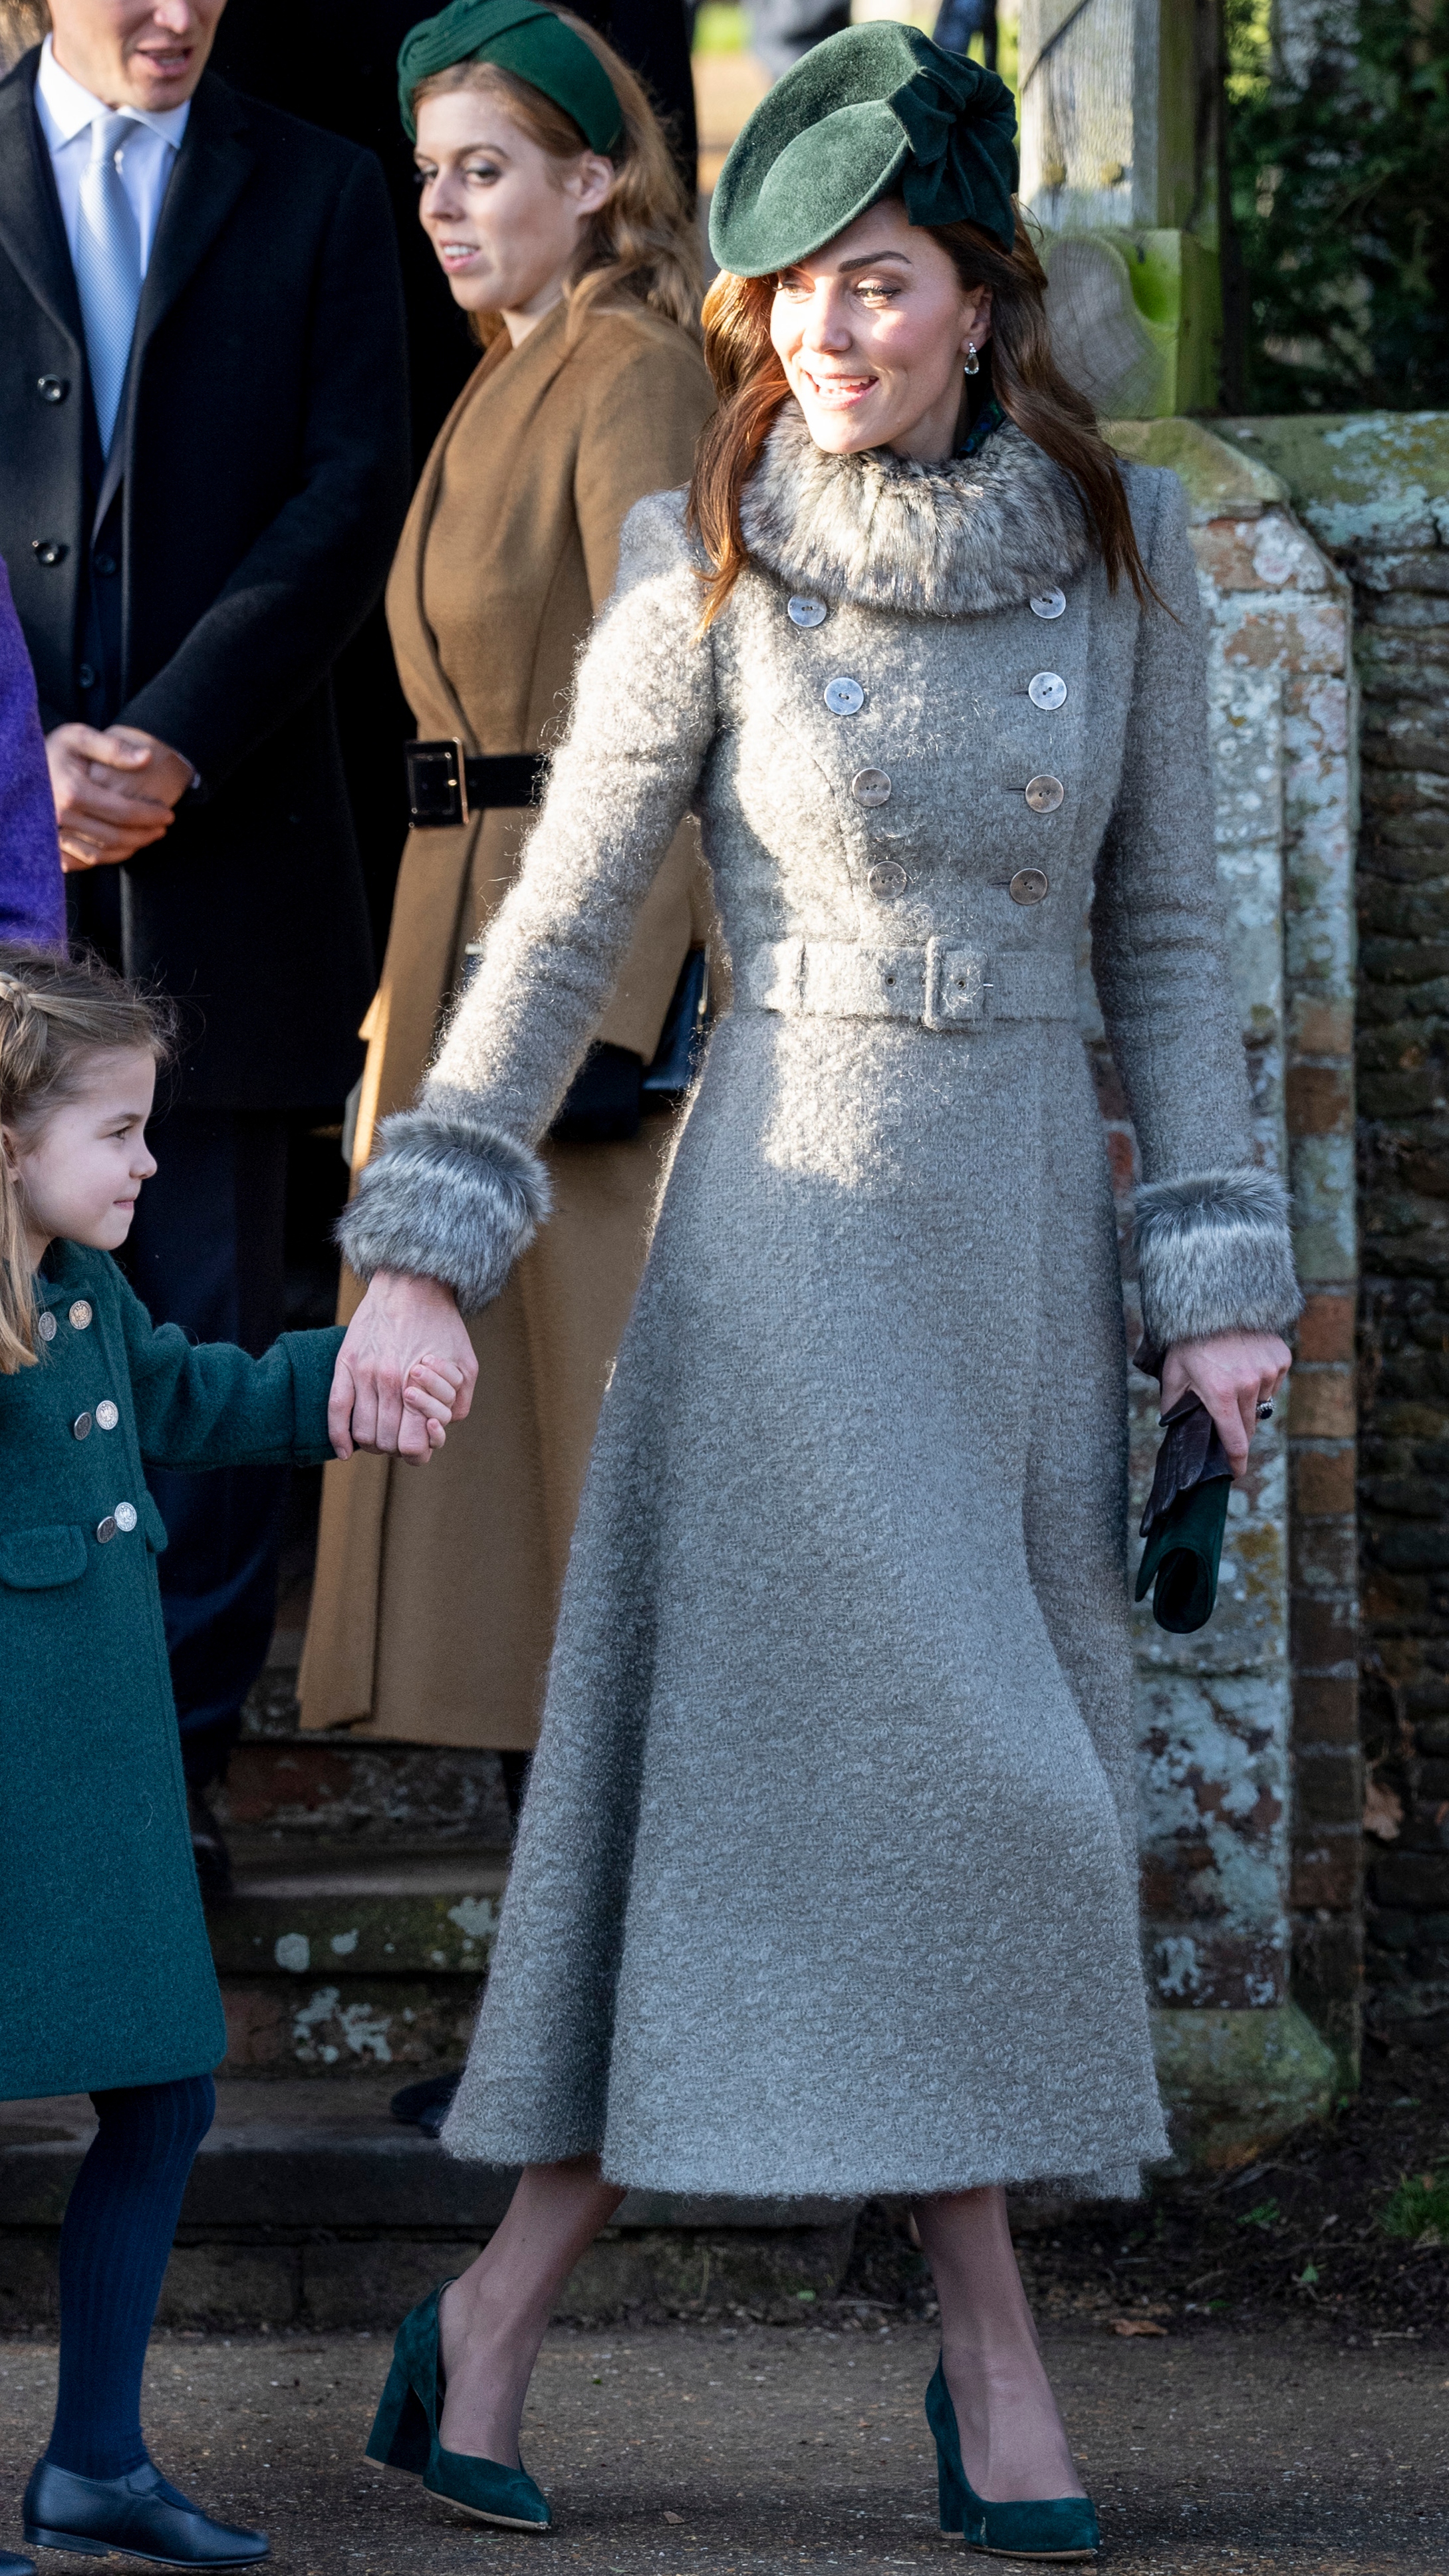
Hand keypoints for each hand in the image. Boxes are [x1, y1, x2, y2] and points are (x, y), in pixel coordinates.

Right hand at [47, 723, 193, 868]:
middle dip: (144, 835)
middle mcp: (61, 816)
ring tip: (147, 837)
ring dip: (129, 849)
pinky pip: (82, 860)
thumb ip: (113, 748)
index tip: (168, 815)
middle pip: (115, 837)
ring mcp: (53, 834)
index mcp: (72, 791)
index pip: (123, 812)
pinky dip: (107, 858)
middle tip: (162, 829)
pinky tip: (123, 848)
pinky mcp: (50, 844)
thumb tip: (145, 758)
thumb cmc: (55, 748)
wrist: (20, 764)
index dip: (150, 816)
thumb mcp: (80, 737)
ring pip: (100, 853)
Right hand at [329, 1271, 477, 1462]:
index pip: (411, 1446)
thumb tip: (442, 1428)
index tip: (420, 1444)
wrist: (413, 1282)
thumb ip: (460, 1403)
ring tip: (383, 1434)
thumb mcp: (467, 1364)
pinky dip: (338, 1436)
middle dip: (396, 1447)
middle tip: (403, 1436)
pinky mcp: (345, 1362)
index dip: (418, 1452)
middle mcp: (387, 1383)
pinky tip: (345, 1450)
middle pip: (385, 1443)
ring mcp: (362, 1373)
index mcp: (419, 1386)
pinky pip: (335, 1409)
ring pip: (362, 1432)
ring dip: (372, 1442)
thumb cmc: (443, 1324)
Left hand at [1160, 1331, 1291, 1479]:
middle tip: (1224, 1418)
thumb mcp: (1173, 1373)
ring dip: (1248, 1401)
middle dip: (1237, 1429)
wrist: (1213, 1299)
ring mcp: (1268, 1370)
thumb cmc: (1188, 1338)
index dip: (1236, 1461)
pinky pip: (1273, 1381)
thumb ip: (1175, 1406)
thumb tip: (1175, 1430)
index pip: (1235, 1440)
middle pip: (1249, 1425)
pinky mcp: (1281, 1357)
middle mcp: (1249, 1385)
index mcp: (1221, 1394)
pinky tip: (1245, 1363)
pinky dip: (1261, 1380)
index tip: (1235, 1472)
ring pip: (1261, 1403)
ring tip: (1230, 1378)